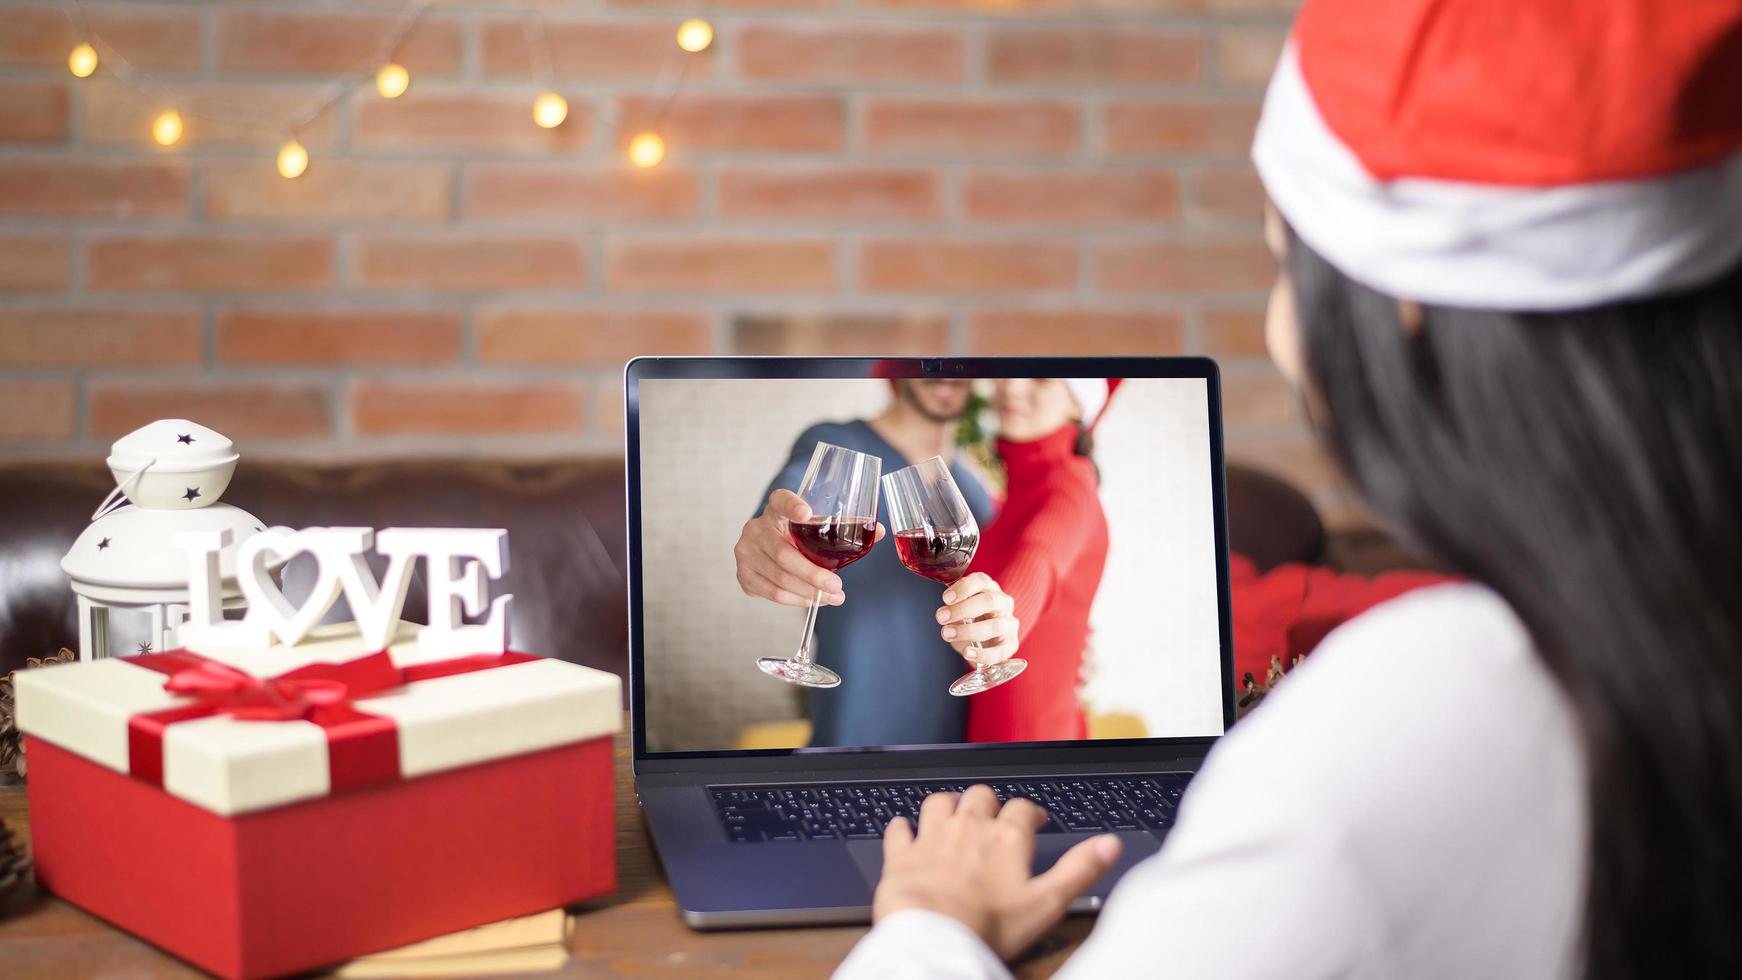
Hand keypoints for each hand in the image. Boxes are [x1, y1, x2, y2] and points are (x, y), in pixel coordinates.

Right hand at [733, 489, 882, 607]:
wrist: (767, 547)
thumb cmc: (797, 536)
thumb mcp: (815, 527)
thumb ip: (844, 527)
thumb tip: (877, 532)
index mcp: (775, 508)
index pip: (781, 501)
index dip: (792, 506)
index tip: (808, 514)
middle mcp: (756, 528)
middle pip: (784, 555)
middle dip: (814, 575)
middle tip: (837, 587)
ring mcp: (745, 552)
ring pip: (780, 579)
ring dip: (809, 593)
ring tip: (833, 598)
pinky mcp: (743, 575)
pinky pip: (772, 593)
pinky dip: (796, 600)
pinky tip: (813, 601)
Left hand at [873, 786, 1121, 959]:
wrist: (935, 937)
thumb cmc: (989, 925)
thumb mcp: (1048, 902)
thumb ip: (1080, 869)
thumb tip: (1109, 845)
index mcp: (1007, 838)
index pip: (1023, 810)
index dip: (1031, 812)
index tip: (1034, 819)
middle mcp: (969, 828)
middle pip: (980, 797)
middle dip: (989, 802)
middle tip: (994, 815)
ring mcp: (933, 838)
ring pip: (940, 803)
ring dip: (948, 804)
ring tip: (953, 811)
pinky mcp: (902, 855)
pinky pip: (899, 829)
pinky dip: (902, 827)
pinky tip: (903, 827)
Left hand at [936, 572, 1019, 663]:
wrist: (984, 642)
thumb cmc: (971, 619)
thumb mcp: (960, 609)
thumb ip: (954, 607)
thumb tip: (945, 613)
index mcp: (990, 588)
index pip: (981, 581)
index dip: (963, 588)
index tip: (946, 598)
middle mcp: (1003, 603)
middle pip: (989, 601)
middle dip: (963, 609)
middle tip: (941, 617)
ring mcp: (1010, 624)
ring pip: (995, 626)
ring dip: (968, 631)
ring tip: (947, 634)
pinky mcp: (1012, 645)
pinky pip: (1000, 651)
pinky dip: (982, 654)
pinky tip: (967, 653)